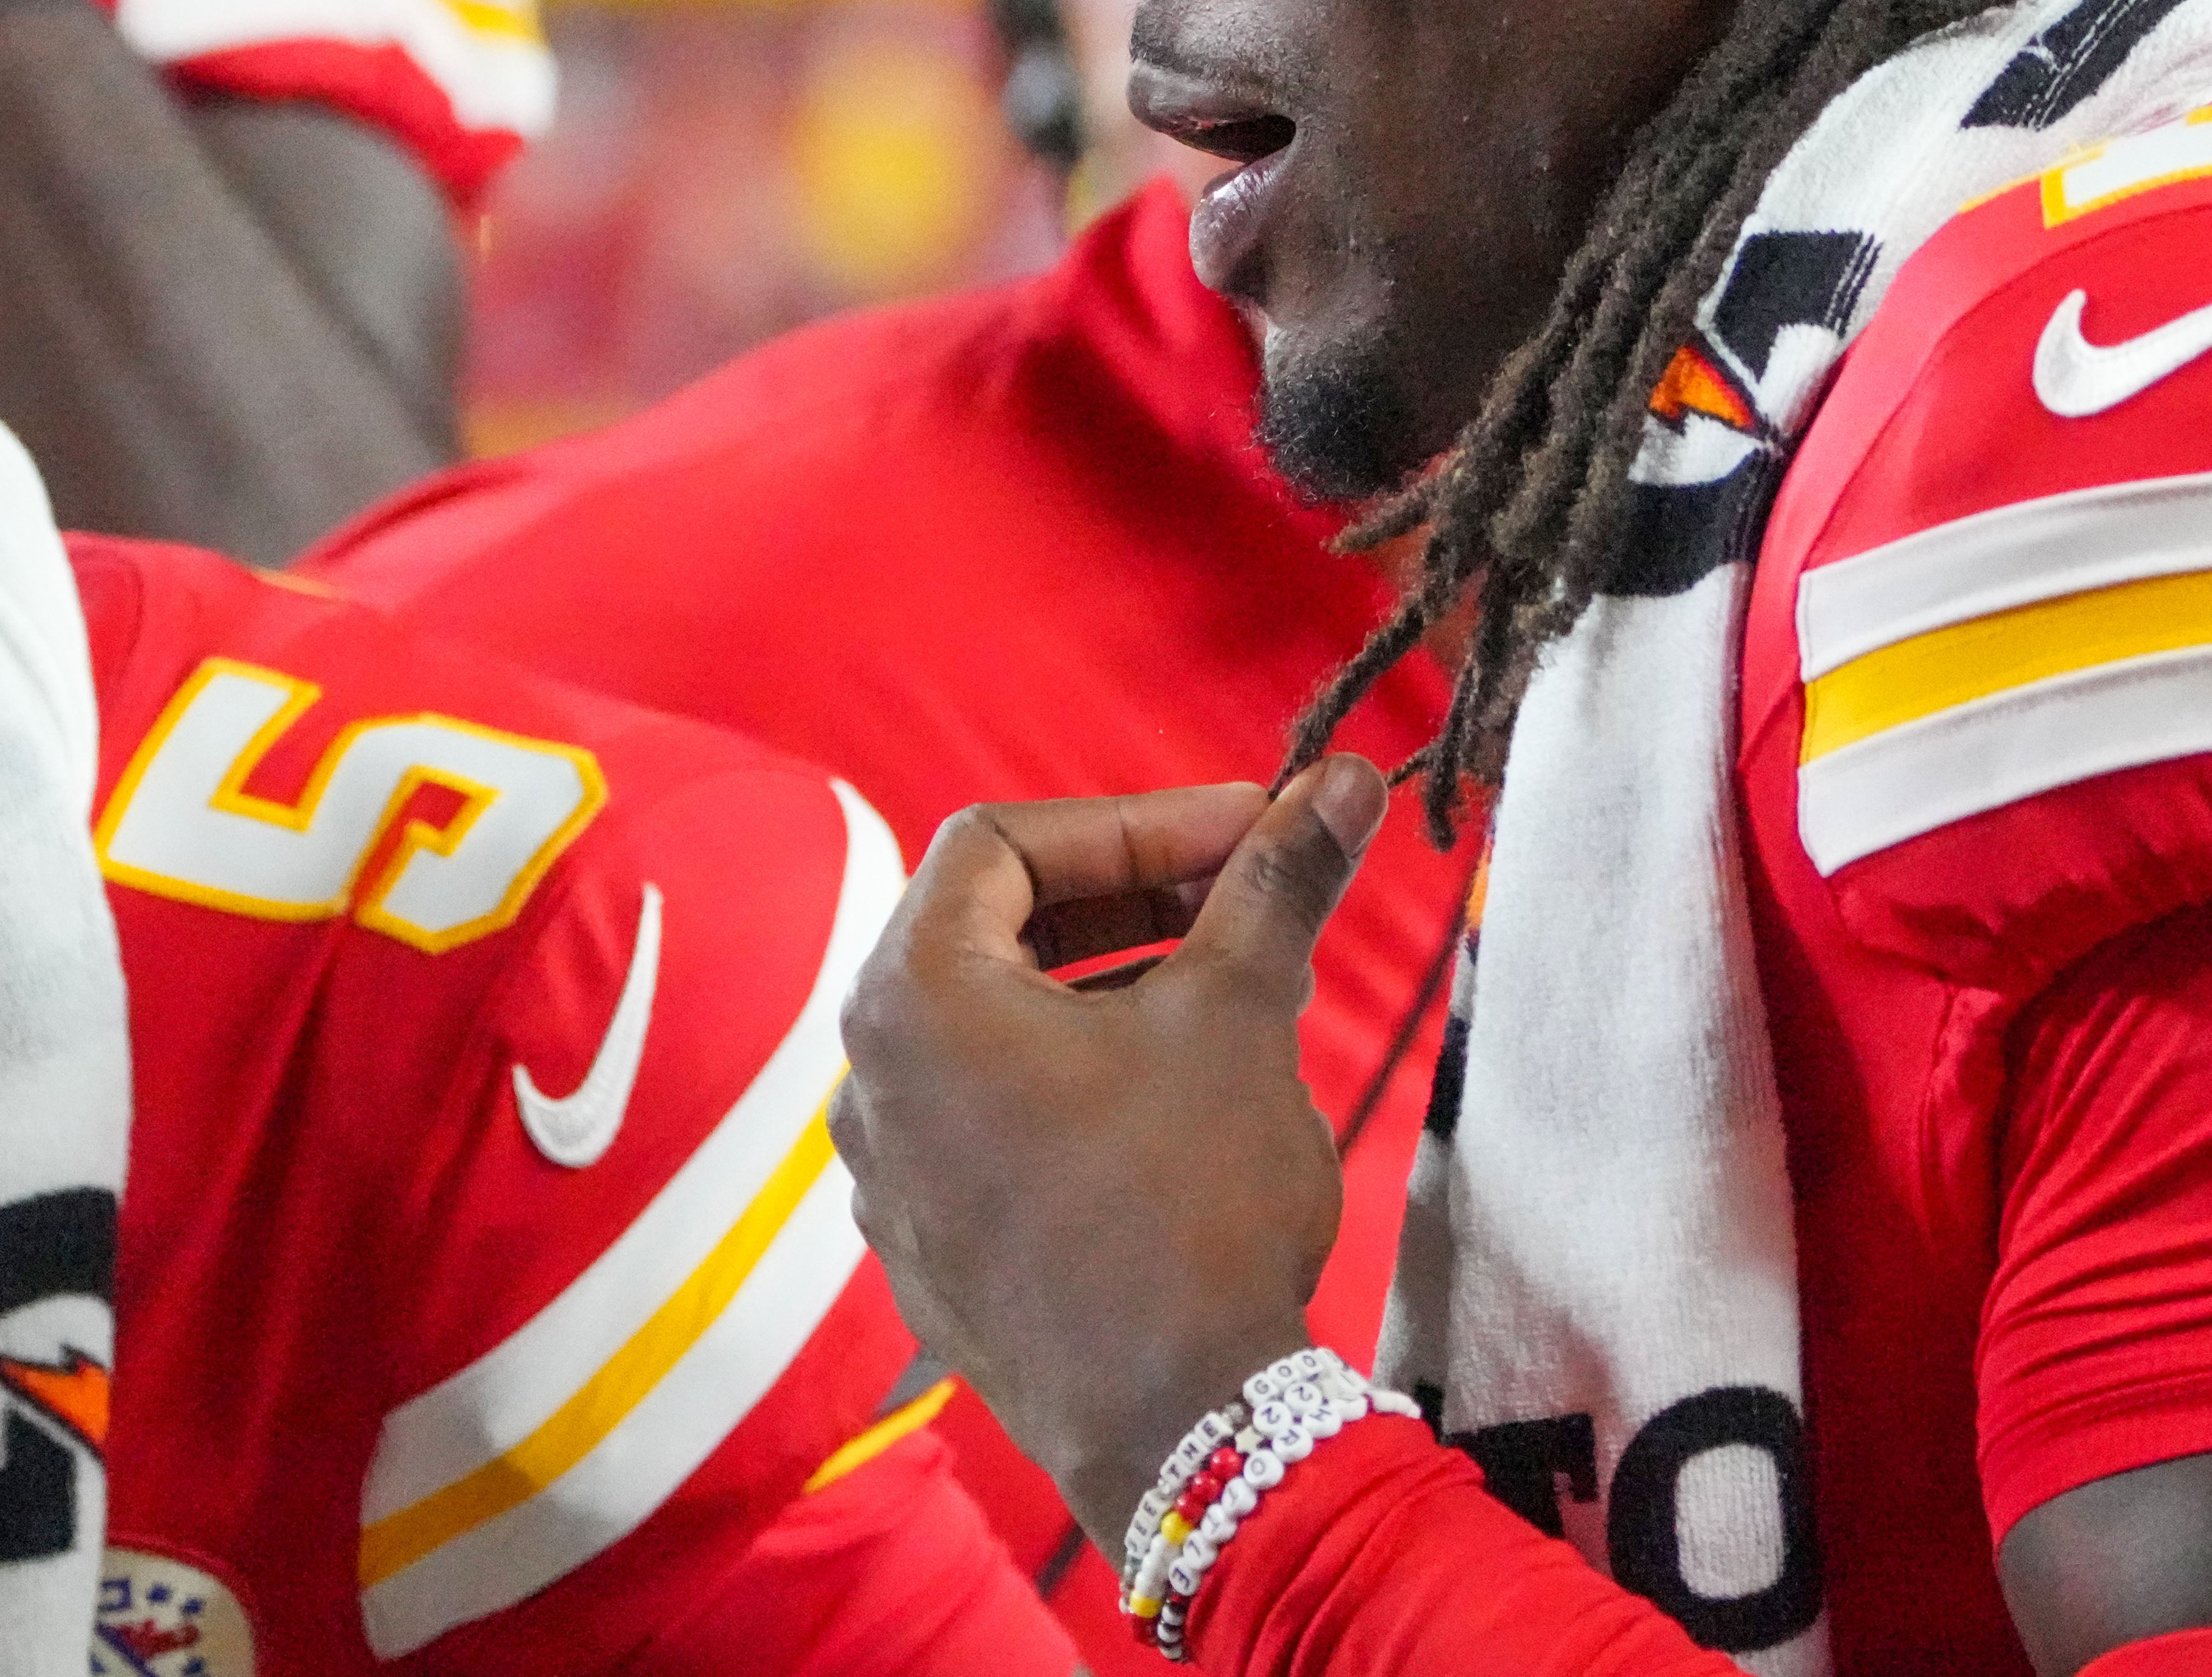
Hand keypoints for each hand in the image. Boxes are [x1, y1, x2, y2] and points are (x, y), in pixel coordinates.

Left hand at [832, 760, 1388, 1557]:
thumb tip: (1344, 778)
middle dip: (1127, 898)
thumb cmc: (1192, 1206)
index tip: (1247, 828)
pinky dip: (1074, 1083)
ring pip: (995, 1032)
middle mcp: (867, 1085)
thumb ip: (1277, 881)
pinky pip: (990, 1125)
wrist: (1183, 1431)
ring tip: (1226, 991)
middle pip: (990, 931)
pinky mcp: (929, 1254)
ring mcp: (889, 1180)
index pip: (1003, 842)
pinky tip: (1171, 1101)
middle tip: (1244, 893)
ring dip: (1107, 988)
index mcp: (909, 1000)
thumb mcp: (1241, 1013)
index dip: (1136, 818)